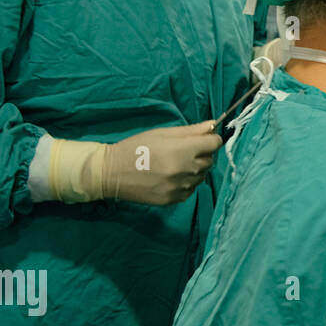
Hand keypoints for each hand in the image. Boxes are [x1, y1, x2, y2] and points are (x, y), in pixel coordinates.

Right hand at [104, 122, 221, 204]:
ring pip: (201, 176)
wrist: (111, 173)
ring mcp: (180, 187)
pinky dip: (186, 183)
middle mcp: (185, 171)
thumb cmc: (136, 148)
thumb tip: (212, 126)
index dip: (211, 139)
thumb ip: (190, 130)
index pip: (214, 144)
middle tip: (183, 151)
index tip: (204, 139)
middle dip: (202, 154)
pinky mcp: (173, 200)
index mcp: (182, 150)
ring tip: (174, 165)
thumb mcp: (162, 133)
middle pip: (209, 161)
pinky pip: (191, 189)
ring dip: (194, 170)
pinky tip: (170, 177)